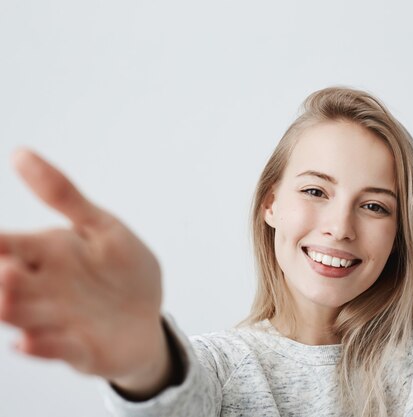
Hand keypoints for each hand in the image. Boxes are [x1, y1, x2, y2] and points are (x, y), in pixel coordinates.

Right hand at [0, 149, 169, 392]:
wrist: (148, 316)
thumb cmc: (121, 270)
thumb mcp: (101, 226)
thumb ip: (63, 195)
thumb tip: (19, 152)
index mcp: (46, 253)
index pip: (6, 244)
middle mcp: (42, 288)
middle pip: (8, 281)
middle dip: (1, 276)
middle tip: (6, 269)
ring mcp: (56, 321)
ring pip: (24, 315)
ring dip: (11, 308)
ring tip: (5, 299)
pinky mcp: (78, 350)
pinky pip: (56, 349)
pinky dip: (42, 347)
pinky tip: (29, 342)